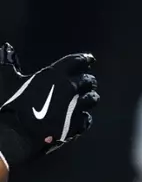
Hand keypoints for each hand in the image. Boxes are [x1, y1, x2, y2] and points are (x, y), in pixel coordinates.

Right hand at [0, 45, 97, 170]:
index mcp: (55, 74)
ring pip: (92, 99)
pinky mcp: (78, 124)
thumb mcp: (10, 80)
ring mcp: (76, 106)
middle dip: (87, 81)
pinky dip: (84, 117)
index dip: (85, 59)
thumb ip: (9, 62)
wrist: (17, 133)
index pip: (78, 61)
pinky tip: (80, 117)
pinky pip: (88, 118)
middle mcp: (70, 88)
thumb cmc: (13, 104)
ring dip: (90, 98)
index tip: (89, 60)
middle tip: (86, 82)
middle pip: (89, 80)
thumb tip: (6, 48)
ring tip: (86, 98)